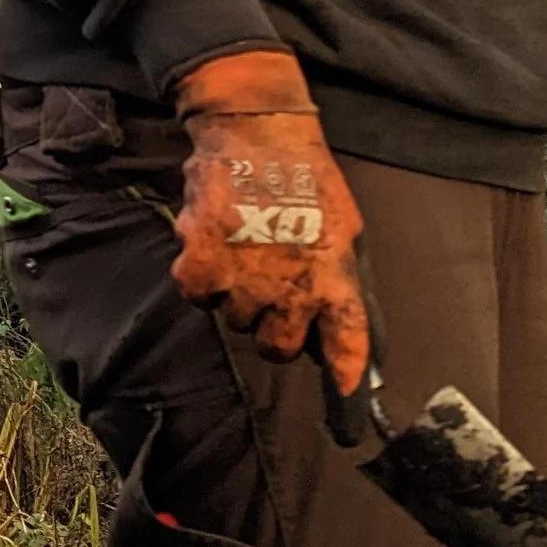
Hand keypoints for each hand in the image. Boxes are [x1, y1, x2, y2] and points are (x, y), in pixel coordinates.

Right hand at [169, 48, 368, 392]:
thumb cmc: (306, 177)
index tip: (348, 415)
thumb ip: (342, 283)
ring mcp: (244, 282)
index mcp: (334, 280)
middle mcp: (290, 289)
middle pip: (278, 348)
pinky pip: (198, 297)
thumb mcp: (345, 229)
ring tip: (244, 250)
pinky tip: (215, 244)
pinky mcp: (201, 266)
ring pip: (234, 321)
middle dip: (274, 327)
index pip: (346, 344)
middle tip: (270, 291)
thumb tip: (342, 330)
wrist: (255, 131)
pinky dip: (202, 276)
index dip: (346, 383)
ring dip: (237, 295)